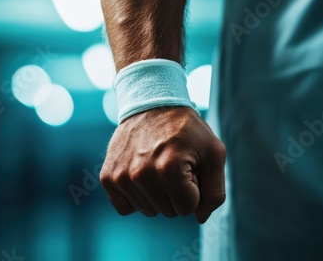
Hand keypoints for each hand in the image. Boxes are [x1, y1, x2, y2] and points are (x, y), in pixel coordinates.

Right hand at [100, 107, 225, 222]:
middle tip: (172, 163)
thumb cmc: (186, 129)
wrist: (151, 104)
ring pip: (149, 211)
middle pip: (169, 212)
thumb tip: (199, 218)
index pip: (189, 208)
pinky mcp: (107, 177)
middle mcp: (141, 175)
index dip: (193, 188)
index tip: (187, 165)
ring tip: (156, 165)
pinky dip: (135, 197)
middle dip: (176, 192)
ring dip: (157, 194)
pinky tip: (140, 175)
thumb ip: (214, 191)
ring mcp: (121, 177)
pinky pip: (125, 208)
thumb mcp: (213, 152)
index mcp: (169, 169)